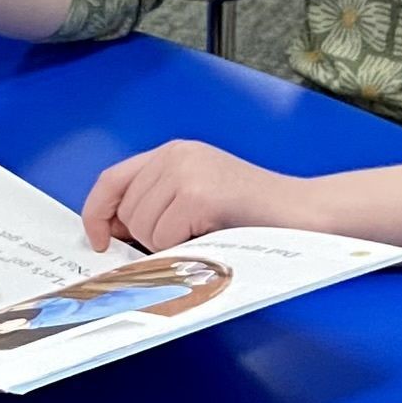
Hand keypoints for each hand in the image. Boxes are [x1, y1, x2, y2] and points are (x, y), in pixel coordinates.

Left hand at [82, 139, 297, 248]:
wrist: (304, 214)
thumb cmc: (256, 215)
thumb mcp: (198, 197)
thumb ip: (158, 203)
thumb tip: (112, 233)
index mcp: (174, 153)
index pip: (113, 179)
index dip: (97, 212)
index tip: (99, 240)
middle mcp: (176, 155)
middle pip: (127, 211)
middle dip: (147, 238)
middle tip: (189, 238)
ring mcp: (187, 173)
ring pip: (143, 228)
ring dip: (168, 246)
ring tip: (206, 234)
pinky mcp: (198, 195)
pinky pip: (165, 237)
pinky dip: (184, 249)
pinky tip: (214, 236)